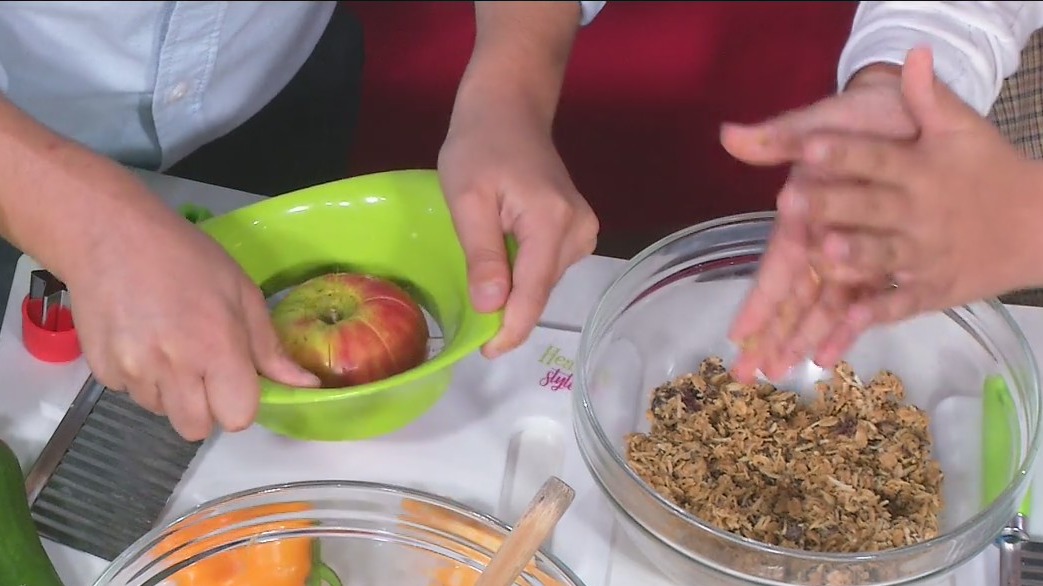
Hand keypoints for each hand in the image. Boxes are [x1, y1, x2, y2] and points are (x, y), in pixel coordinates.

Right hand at [67, 196, 318, 440]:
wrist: (109, 234)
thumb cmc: (185, 256)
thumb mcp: (241, 292)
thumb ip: (270, 349)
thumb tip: (306, 385)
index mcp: (215, 349)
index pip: (237, 418)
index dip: (240, 403)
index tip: (236, 380)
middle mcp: (172, 369)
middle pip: (196, 428)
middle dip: (206, 407)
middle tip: (204, 369)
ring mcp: (132, 372)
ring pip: (163, 412)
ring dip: (172, 392)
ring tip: (170, 345)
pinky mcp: (102, 372)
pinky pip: (131, 394)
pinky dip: (141, 378)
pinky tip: (141, 339)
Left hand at [438, 108, 597, 358]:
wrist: (509, 109)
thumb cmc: (479, 147)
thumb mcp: (467, 199)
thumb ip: (482, 253)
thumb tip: (493, 306)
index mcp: (551, 222)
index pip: (533, 294)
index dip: (510, 330)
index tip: (484, 353)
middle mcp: (578, 230)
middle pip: (541, 292)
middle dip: (508, 310)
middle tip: (469, 317)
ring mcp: (584, 230)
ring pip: (544, 283)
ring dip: (515, 290)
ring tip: (482, 272)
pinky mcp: (579, 230)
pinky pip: (548, 268)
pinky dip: (524, 274)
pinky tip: (503, 258)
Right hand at [720, 63, 915, 381]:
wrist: (911, 107)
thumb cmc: (864, 113)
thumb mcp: (825, 121)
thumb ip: (782, 138)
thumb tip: (730, 136)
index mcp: (806, 213)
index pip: (779, 266)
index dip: (760, 300)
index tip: (738, 333)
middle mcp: (823, 238)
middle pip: (795, 296)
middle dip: (771, 334)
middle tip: (748, 375)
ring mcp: (853, 250)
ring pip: (824, 305)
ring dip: (802, 339)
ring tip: (781, 374)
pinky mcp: (884, 255)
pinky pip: (866, 298)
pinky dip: (848, 327)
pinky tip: (830, 355)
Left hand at [791, 47, 1042, 335]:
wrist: (1039, 227)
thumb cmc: (987, 171)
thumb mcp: (963, 130)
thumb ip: (929, 98)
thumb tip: (912, 52)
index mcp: (921, 169)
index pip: (878, 156)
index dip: (845, 150)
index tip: (809, 143)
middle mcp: (920, 211)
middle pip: (870, 207)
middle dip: (832, 204)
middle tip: (790, 198)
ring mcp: (925, 254)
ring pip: (883, 256)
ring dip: (854, 256)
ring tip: (823, 253)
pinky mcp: (929, 290)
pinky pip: (898, 304)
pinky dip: (873, 316)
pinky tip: (844, 323)